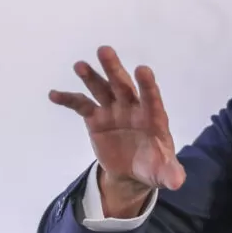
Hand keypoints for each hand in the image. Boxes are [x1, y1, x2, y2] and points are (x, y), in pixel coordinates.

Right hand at [48, 46, 185, 216]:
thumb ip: (170, 173)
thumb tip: (177, 182)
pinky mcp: (96, 118)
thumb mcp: (163, 173)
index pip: (151, 99)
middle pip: (123, 85)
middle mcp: (133, 108)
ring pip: (102, 89)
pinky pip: (81, 105)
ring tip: (80, 65)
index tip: (142, 69)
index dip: (147, 85)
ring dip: (91, 77)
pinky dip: (68, 99)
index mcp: (153, 117)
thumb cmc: (153, 166)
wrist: (132, 171)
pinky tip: (54, 94)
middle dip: (114, 69)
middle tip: (105, 50)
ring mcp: (113, 110)